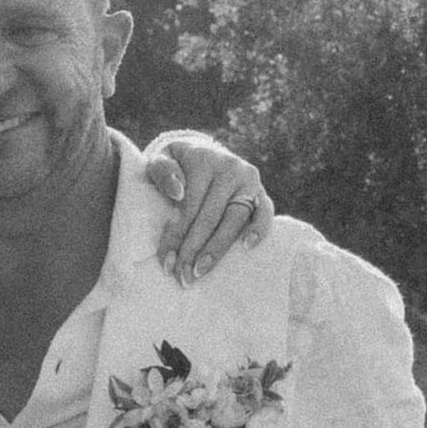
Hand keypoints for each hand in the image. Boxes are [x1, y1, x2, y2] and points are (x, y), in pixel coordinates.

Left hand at [140, 131, 271, 281]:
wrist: (202, 151)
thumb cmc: (177, 163)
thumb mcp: (161, 158)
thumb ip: (163, 171)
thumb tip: (178, 192)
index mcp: (203, 160)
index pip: (189, 205)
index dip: (176, 235)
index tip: (166, 262)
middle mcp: (229, 168)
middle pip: (210, 216)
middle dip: (194, 250)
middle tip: (183, 277)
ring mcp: (248, 181)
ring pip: (235, 219)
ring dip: (218, 248)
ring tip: (201, 270)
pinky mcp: (261, 192)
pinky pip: (265, 212)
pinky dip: (259, 229)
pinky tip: (247, 247)